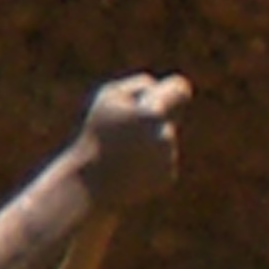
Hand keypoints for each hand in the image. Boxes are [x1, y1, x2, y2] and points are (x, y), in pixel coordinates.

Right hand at [76, 73, 187, 203]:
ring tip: (122, 151)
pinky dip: (148, 161)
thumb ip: (141, 85)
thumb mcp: (108, 97)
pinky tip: (128, 167)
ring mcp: (169, 158)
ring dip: (148, 140)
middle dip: (153, 117)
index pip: (180, 89)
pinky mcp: (168, 177)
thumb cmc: (96, 133)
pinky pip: (164, 158)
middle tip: (128, 128)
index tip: (172, 95)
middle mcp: (166, 136)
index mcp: (153, 112)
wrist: (89, 183)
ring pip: (166, 137)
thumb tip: (166, 91)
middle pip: (172, 115)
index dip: (174, 89)